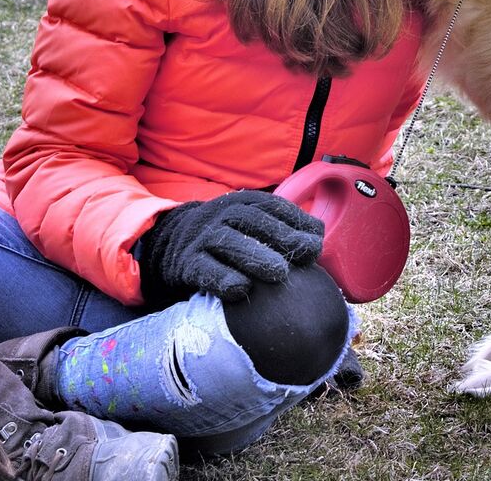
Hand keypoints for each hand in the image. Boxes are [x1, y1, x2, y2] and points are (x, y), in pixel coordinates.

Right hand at [138, 190, 323, 304]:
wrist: (172, 245)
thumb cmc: (228, 237)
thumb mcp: (251, 225)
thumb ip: (282, 229)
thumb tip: (318, 239)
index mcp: (241, 203)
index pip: (271, 206)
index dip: (296, 219)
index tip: (317, 238)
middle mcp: (220, 215)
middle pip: (251, 220)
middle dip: (283, 235)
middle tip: (308, 253)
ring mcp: (201, 238)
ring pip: (227, 242)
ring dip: (255, 256)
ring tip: (280, 272)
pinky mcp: (186, 263)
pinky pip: (203, 270)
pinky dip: (221, 278)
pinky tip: (240, 288)